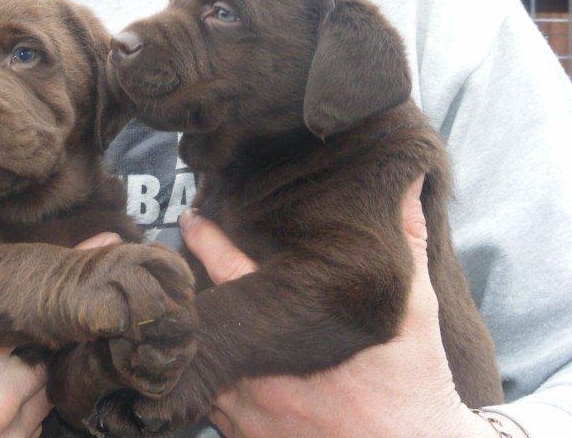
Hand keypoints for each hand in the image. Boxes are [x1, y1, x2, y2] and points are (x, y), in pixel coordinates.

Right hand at [0, 221, 121, 437]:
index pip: (46, 308)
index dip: (72, 272)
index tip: (108, 244)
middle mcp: (5, 402)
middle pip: (53, 348)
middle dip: (50, 323)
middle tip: (45, 302)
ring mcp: (8, 434)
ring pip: (48, 386)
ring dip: (41, 364)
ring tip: (20, 344)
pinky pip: (35, 420)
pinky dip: (28, 400)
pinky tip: (4, 384)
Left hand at [180, 176, 509, 437]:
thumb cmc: (414, 386)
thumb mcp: (416, 312)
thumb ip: (409, 241)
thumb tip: (407, 181)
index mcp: (289, 335)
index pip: (228, 271)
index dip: (205, 238)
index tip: (189, 217)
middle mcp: (257, 376)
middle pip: (203, 317)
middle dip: (191, 288)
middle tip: (179, 260)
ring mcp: (246, 415)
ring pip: (202, 360)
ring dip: (201, 332)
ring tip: (194, 304)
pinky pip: (210, 402)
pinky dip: (212, 375)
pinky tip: (218, 356)